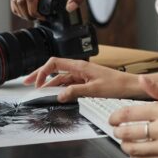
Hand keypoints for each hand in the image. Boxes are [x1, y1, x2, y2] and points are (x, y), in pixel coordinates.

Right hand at [23, 57, 140, 101]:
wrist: (130, 86)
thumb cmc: (117, 84)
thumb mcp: (95, 90)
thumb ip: (75, 91)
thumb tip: (60, 95)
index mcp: (80, 66)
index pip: (54, 63)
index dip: (42, 71)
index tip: (36, 83)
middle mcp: (79, 68)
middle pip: (54, 69)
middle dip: (39, 75)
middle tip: (27, 82)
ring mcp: (82, 74)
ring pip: (60, 77)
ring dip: (48, 83)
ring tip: (37, 90)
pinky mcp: (86, 81)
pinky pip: (68, 83)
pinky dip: (59, 87)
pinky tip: (54, 93)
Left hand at [110, 76, 157, 157]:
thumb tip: (142, 79)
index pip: (129, 113)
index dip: (115, 117)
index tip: (113, 119)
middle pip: (128, 132)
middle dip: (118, 132)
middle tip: (118, 131)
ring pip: (135, 149)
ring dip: (126, 146)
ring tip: (126, 143)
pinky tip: (138, 153)